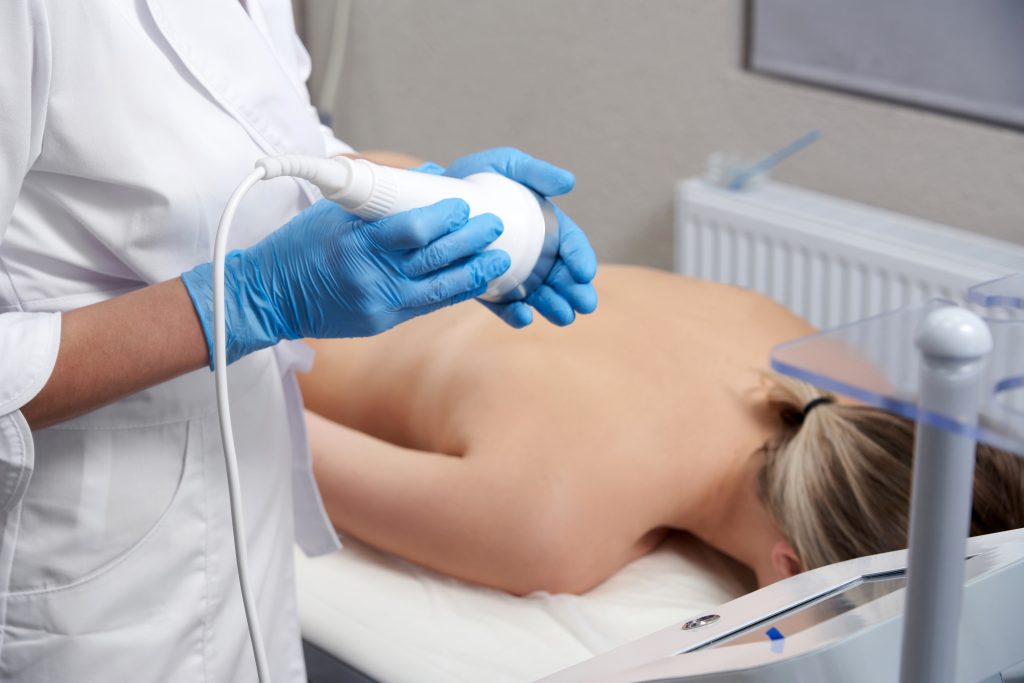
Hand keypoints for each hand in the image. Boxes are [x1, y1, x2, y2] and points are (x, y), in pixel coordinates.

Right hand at [182, 198, 507, 364]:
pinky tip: (475, 281)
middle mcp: (370, 275)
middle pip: (433, 259)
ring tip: (499, 259)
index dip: (445, 218)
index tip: (466, 205)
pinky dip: (454, 292)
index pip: (412, 229)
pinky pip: (427, 306)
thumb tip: (429, 173)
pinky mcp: (382, 322)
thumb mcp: (333, 210)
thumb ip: (380, 193)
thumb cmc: (299, 246)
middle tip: (494, 227)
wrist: (270, 297)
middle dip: (471, 242)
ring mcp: (378, 303)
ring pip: (439, 289)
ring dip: (474, 273)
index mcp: (355, 241)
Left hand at [420, 147, 597, 326]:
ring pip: (538, 294)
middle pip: (560, 274)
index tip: (585, 272)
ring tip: (564, 317)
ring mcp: (511, 272)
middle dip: (575, 291)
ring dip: (553, 306)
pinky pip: (504, 304)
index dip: (581, 257)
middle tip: (585, 304)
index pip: (569, 243)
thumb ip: (535, 172)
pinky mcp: (488, 286)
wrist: (434, 198)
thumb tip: (569, 183)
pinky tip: (524, 318)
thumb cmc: (475, 177)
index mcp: (545, 225)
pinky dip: (515, 314)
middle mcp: (533, 253)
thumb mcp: (505, 165)